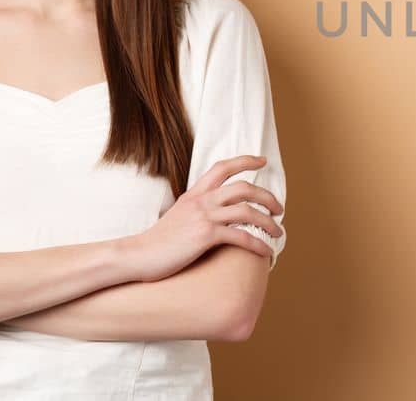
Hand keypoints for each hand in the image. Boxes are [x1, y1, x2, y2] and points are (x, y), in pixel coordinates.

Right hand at [123, 154, 283, 281]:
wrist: (136, 255)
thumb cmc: (157, 242)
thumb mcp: (177, 216)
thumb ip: (195, 209)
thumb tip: (211, 212)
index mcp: (194, 194)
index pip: (222, 167)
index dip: (245, 160)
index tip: (262, 160)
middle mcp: (201, 201)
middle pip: (244, 188)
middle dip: (267, 196)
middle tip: (280, 208)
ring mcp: (204, 217)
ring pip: (247, 211)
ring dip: (268, 222)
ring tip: (278, 232)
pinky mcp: (205, 236)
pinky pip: (241, 237)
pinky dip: (258, 245)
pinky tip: (266, 252)